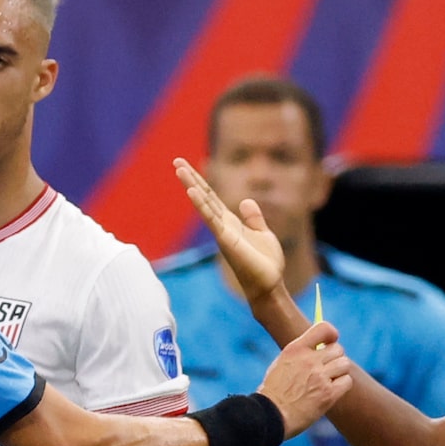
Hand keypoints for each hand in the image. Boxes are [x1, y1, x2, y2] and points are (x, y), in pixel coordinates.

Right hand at [173, 158, 284, 308]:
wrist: (268, 285)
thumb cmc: (266, 264)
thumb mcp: (263, 233)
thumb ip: (253, 217)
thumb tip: (245, 200)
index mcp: (229, 222)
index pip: (211, 197)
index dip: (201, 180)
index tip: (187, 166)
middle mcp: (221, 225)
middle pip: (203, 196)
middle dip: (190, 178)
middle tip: (176, 160)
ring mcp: (221, 232)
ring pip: (203, 204)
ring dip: (191, 185)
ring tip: (179, 170)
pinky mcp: (226, 239)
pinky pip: (211, 219)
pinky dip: (201, 205)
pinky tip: (191, 191)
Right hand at [258, 322, 353, 437]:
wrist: (269, 417)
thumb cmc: (273, 393)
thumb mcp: (281, 364)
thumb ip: (300, 354)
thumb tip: (320, 347)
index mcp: (295, 350)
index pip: (323, 328)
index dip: (331, 334)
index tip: (330, 342)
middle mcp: (309, 360)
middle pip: (338, 349)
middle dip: (334, 358)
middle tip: (326, 369)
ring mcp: (320, 377)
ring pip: (344, 364)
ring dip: (339, 372)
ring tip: (327, 382)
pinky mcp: (328, 394)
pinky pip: (347, 381)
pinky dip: (342, 385)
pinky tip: (330, 391)